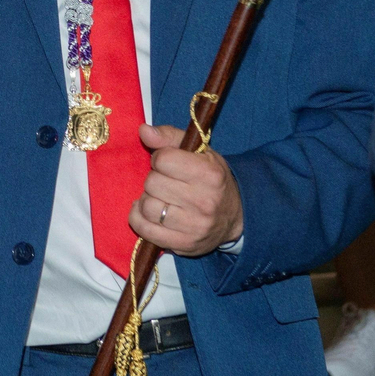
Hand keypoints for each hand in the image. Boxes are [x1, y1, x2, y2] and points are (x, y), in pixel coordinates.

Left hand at [129, 124, 244, 257]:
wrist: (234, 216)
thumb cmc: (211, 178)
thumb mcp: (198, 151)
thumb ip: (169, 137)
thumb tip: (143, 130)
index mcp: (210, 174)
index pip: (163, 159)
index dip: (160, 159)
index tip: (168, 164)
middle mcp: (204, 202)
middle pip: (152, 183)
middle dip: (154, 180)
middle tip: (166, 183)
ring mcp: (194, 226)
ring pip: (147, 207)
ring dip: (147, 200)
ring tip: (161, 198)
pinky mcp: (183, 244)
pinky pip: (144, 229)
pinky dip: (139, 219)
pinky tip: (149, 213)